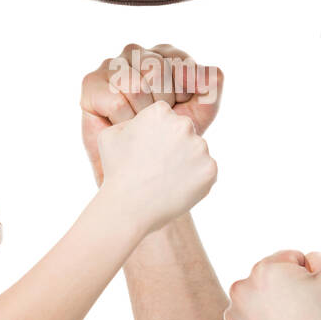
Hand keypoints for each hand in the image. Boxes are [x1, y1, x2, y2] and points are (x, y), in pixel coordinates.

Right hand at [81, 42, 222, 184]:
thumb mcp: (202, 110)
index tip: (177, 108)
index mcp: (167, 54)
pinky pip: (116, 101)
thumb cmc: (172, 135)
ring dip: (142, 116)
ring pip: (136, 86)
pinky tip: (124, 126)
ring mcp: (112, 64)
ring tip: (140, 124)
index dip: (183, 95)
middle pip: (157, 71)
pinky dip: (125, 122)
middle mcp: (138, 52)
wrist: (144, 168)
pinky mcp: (91, 83)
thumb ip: (210, 83)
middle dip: (162, 105)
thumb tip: (194, 70)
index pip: (182, 64)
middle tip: (156, 120)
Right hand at [96, 100, 217, 236]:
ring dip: (186, 162)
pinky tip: (177, 188)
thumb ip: (129, 122)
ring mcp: (200, 147)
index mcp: (161, 112)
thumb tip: (140, 122)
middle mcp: (184, 125)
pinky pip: (205, 171)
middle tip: (158, 166)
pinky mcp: (210, 169)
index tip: (148, 150)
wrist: (129, 207)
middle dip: (174, 145)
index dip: (157, 133)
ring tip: (166, 179)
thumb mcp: (110, 136)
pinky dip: (195, 179)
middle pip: (184, 131)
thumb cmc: (116, 171)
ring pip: (196, 151)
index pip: (167, 117)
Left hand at [221, 250, 320, 319]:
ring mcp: (232, 317)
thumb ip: (317, 259)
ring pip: (257, 304)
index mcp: (264, 270)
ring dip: (271, 312)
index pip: (289, 259)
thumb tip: (305, 259)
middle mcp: (240, 290)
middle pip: (269, 281)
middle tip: (305, 317)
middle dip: (286, 292)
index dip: (308, 277)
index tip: (315, 298)